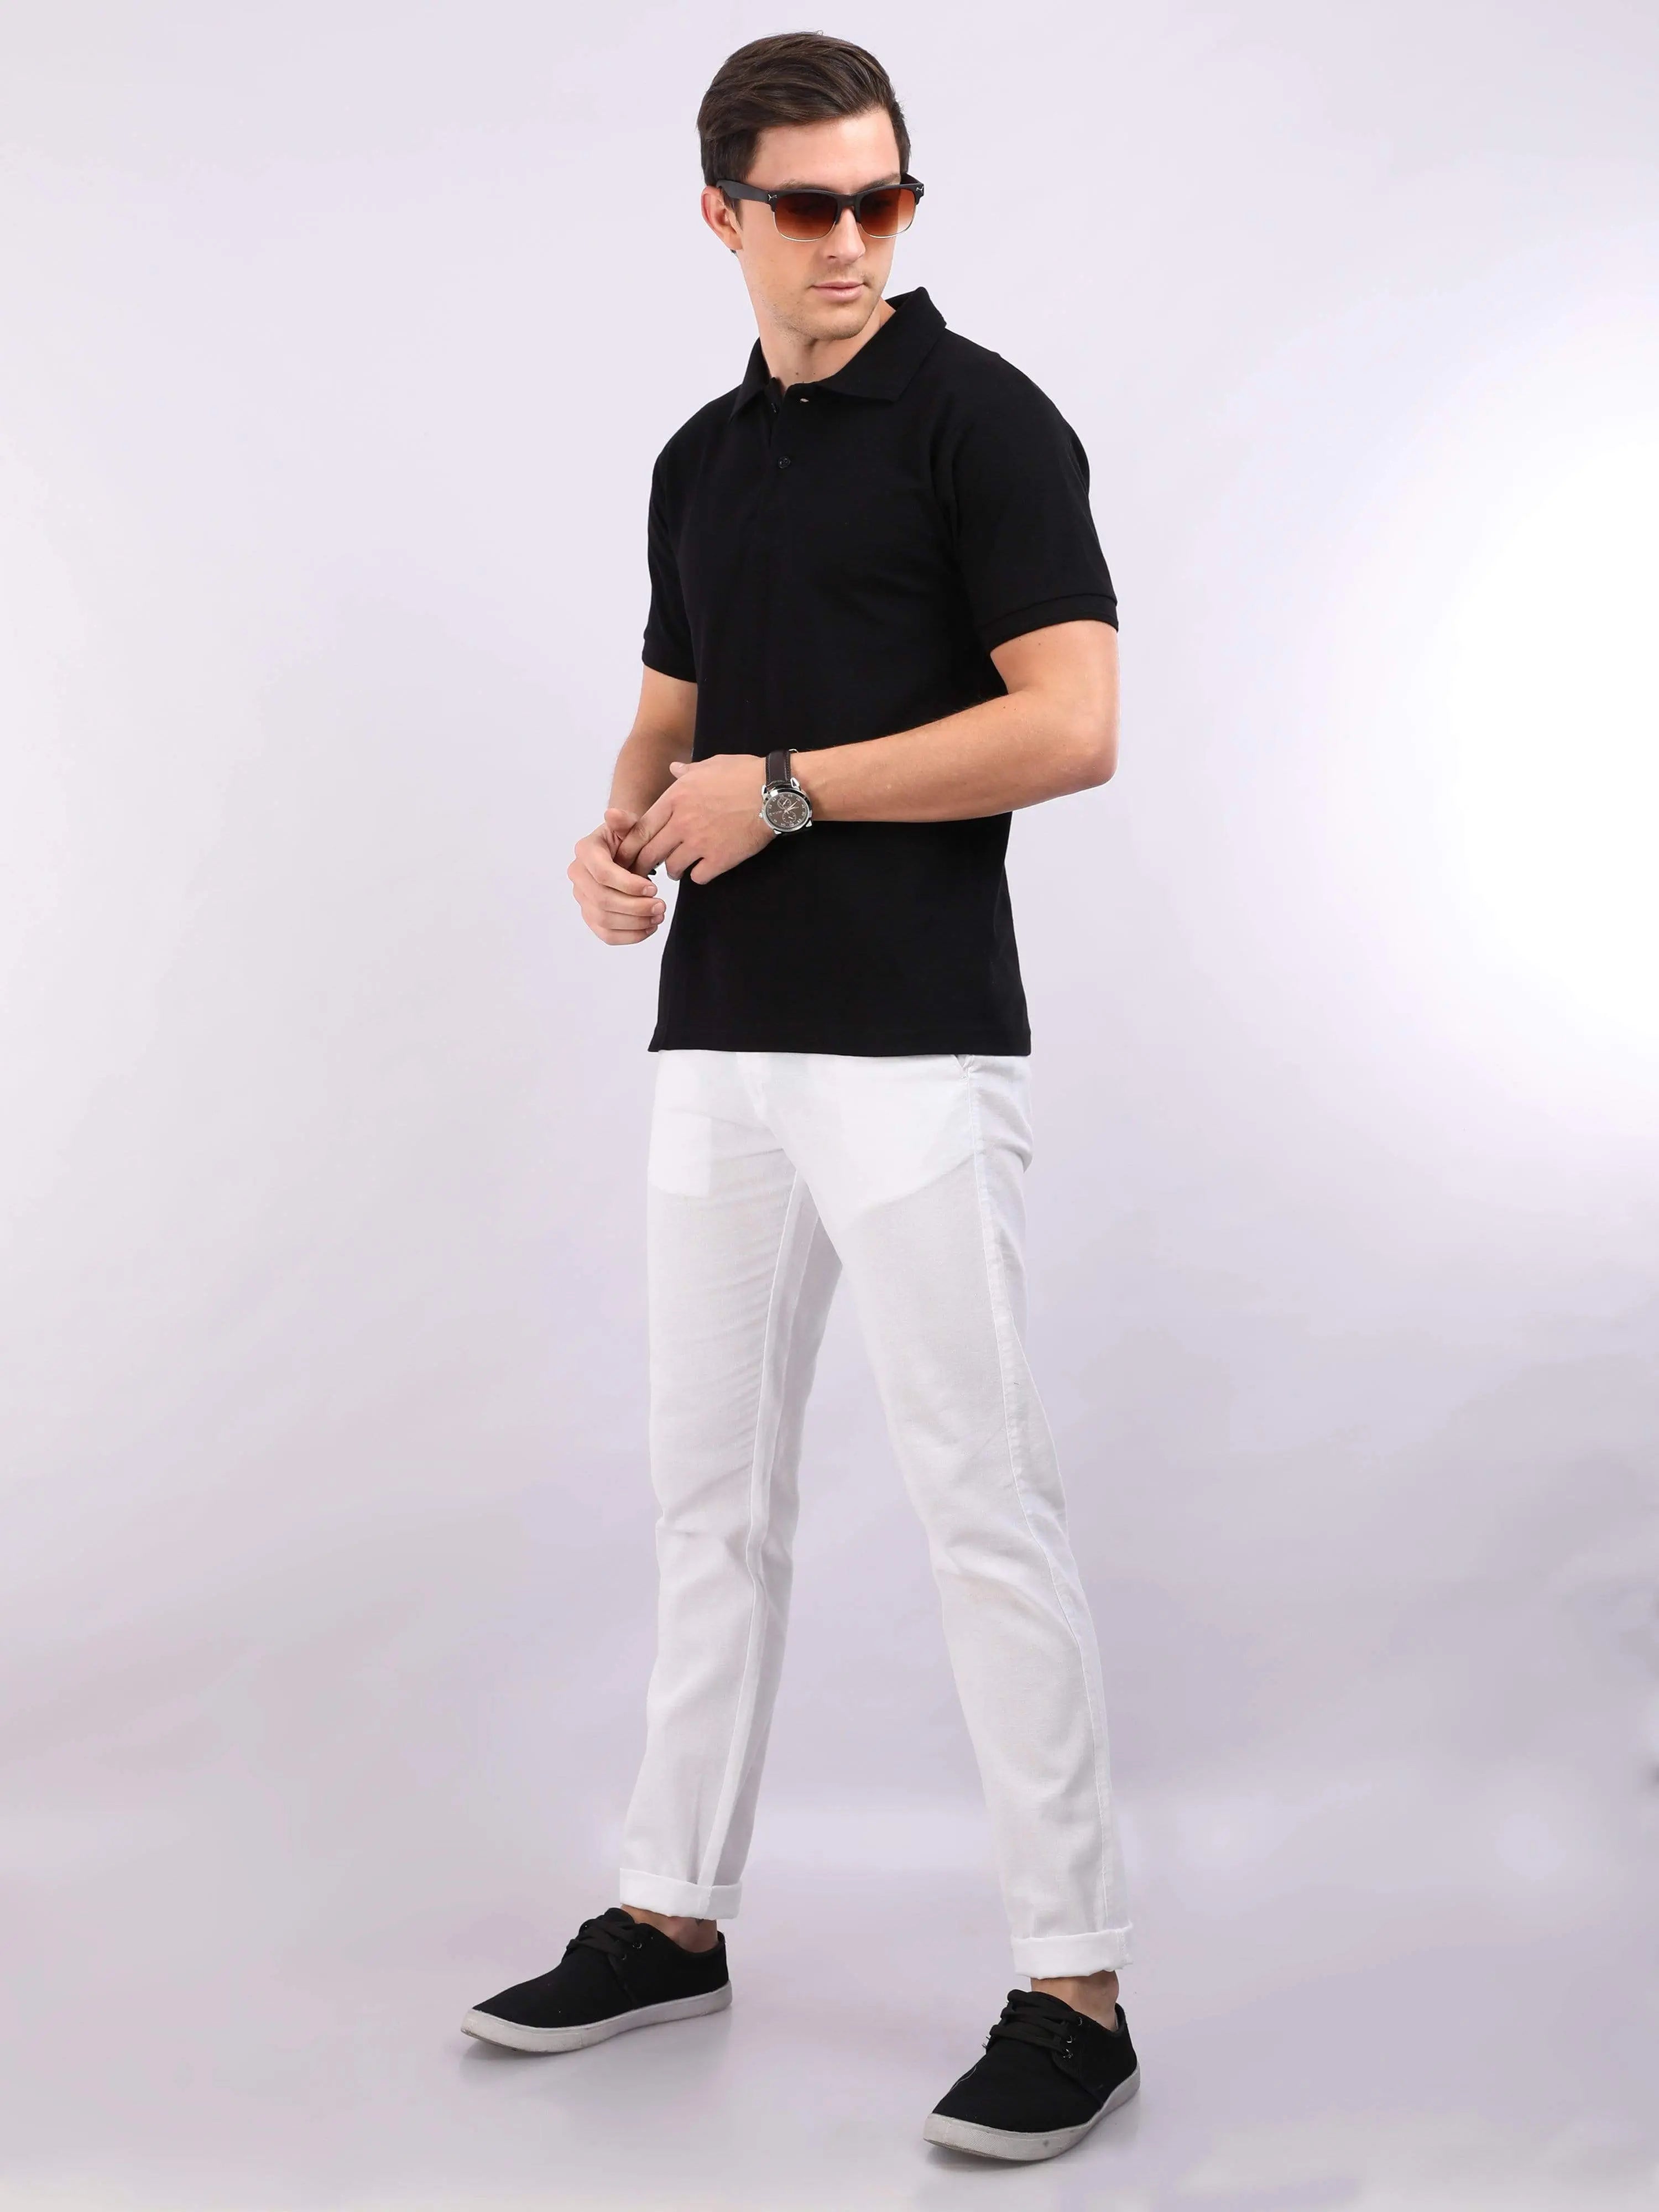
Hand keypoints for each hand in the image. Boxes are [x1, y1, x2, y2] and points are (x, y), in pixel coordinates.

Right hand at [567, 808, 666, 944]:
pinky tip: (650, 928)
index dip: (629, 885)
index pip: (602, 874)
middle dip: (635, 907)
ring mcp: (582, 898)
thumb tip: (613, 814)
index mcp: (585, 851)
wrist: (624, 851)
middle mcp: (578, 875)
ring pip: (604, 920)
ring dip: (635, 923)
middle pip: (603, 901)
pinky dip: (630, 936)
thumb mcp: (629, 825)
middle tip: (662, 906)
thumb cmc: (628, 838)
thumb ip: (624, 821)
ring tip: (659, 916)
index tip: (654, 888)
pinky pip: (606, 935)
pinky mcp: (591, 916)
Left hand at [621, 755, 772, 884]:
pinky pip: (698, 877)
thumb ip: (687, 771)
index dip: (630, 845)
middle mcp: (682, 822)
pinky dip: (698, 875)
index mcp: (676, 798)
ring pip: (673, 868)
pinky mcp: (720, 859)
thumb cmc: (745, 774)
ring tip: (678, 869)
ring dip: (674, 870)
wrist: (775, 792)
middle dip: (644, 864)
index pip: (641, 828)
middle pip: (650, 852)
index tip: (628, 854)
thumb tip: (673, 768)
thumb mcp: (710, 765)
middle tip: (644, 871)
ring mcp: (700, 842)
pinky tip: (703, 870)